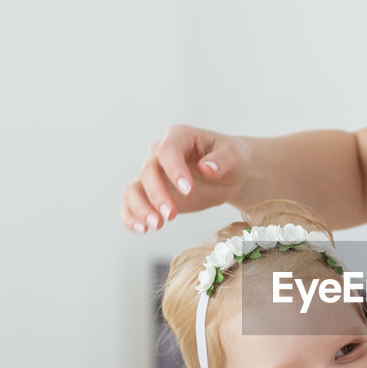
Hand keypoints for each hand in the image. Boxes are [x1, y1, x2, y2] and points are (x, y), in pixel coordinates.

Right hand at [122, 124, 251, 232]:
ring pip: (133, 189)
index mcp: (180, 137)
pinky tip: (142, 230)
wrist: (229, 175)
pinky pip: (131, 205)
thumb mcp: (234, 157)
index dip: (174, 170)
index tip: (188, 190)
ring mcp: (153, 175)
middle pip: (148, 172)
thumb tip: (206, 168)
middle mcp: (160, 154)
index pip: (167, 150)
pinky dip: (131, 217)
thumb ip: (222, 161)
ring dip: (140, 208)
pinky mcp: (151, 195)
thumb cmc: (232, 160)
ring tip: (157, 225)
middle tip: (171, 215)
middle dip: (157, 195)